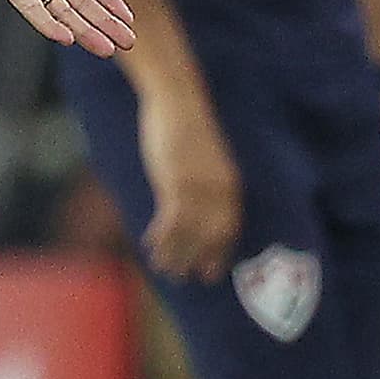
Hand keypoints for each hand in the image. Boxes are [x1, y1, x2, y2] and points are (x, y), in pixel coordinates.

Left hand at [0, 0, 135, 55]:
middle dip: (104, 23)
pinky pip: (30, 7)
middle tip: (126, 44)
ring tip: (106, 49)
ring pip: (61, 10)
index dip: (109, 1)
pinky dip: (47, 23)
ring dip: (84, 30)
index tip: (128, 20)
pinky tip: (66, 38)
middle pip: (81, 2)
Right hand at [139, 88, 241, 282]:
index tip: (210, 273)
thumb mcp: (204, 160)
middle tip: (183, 278)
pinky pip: (170, 221)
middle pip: (211, 237)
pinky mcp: (176, 182)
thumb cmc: (189, 127)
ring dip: (174, 255)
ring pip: (188, 233)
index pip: (230, 228)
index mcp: (230, 184)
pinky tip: (149, 245)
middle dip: (197, 260)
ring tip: (163, 269)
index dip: (219, 253)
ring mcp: (198, 188)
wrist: (178, 101)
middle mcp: (219, 190)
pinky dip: (161, 237)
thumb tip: (195, 207)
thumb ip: (206, 184)